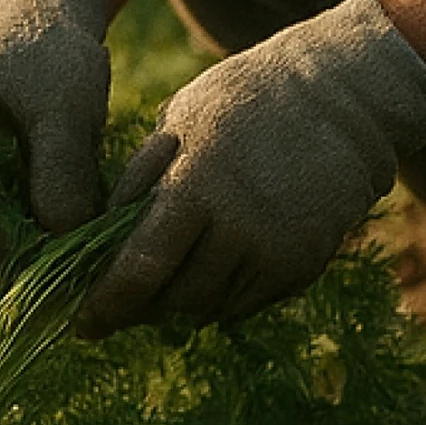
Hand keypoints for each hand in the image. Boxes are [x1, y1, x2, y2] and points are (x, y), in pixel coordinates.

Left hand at [85, 0, 425, 331]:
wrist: (342, 99)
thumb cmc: (244, 101)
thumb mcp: (177, 123)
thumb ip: (139, 183)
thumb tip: (97, 238)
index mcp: (195, 187)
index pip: (139, 269)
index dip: (106, 305)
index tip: (83, 324)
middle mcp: (237, 229)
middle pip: (173, 299)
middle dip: (140, 307)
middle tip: (120, 303)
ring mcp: (276, 251)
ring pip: (209, 308)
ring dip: (180, 303)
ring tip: (165, 281)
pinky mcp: (304, 265)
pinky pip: (248, 303)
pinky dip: (221, 296)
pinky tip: (212, 268)